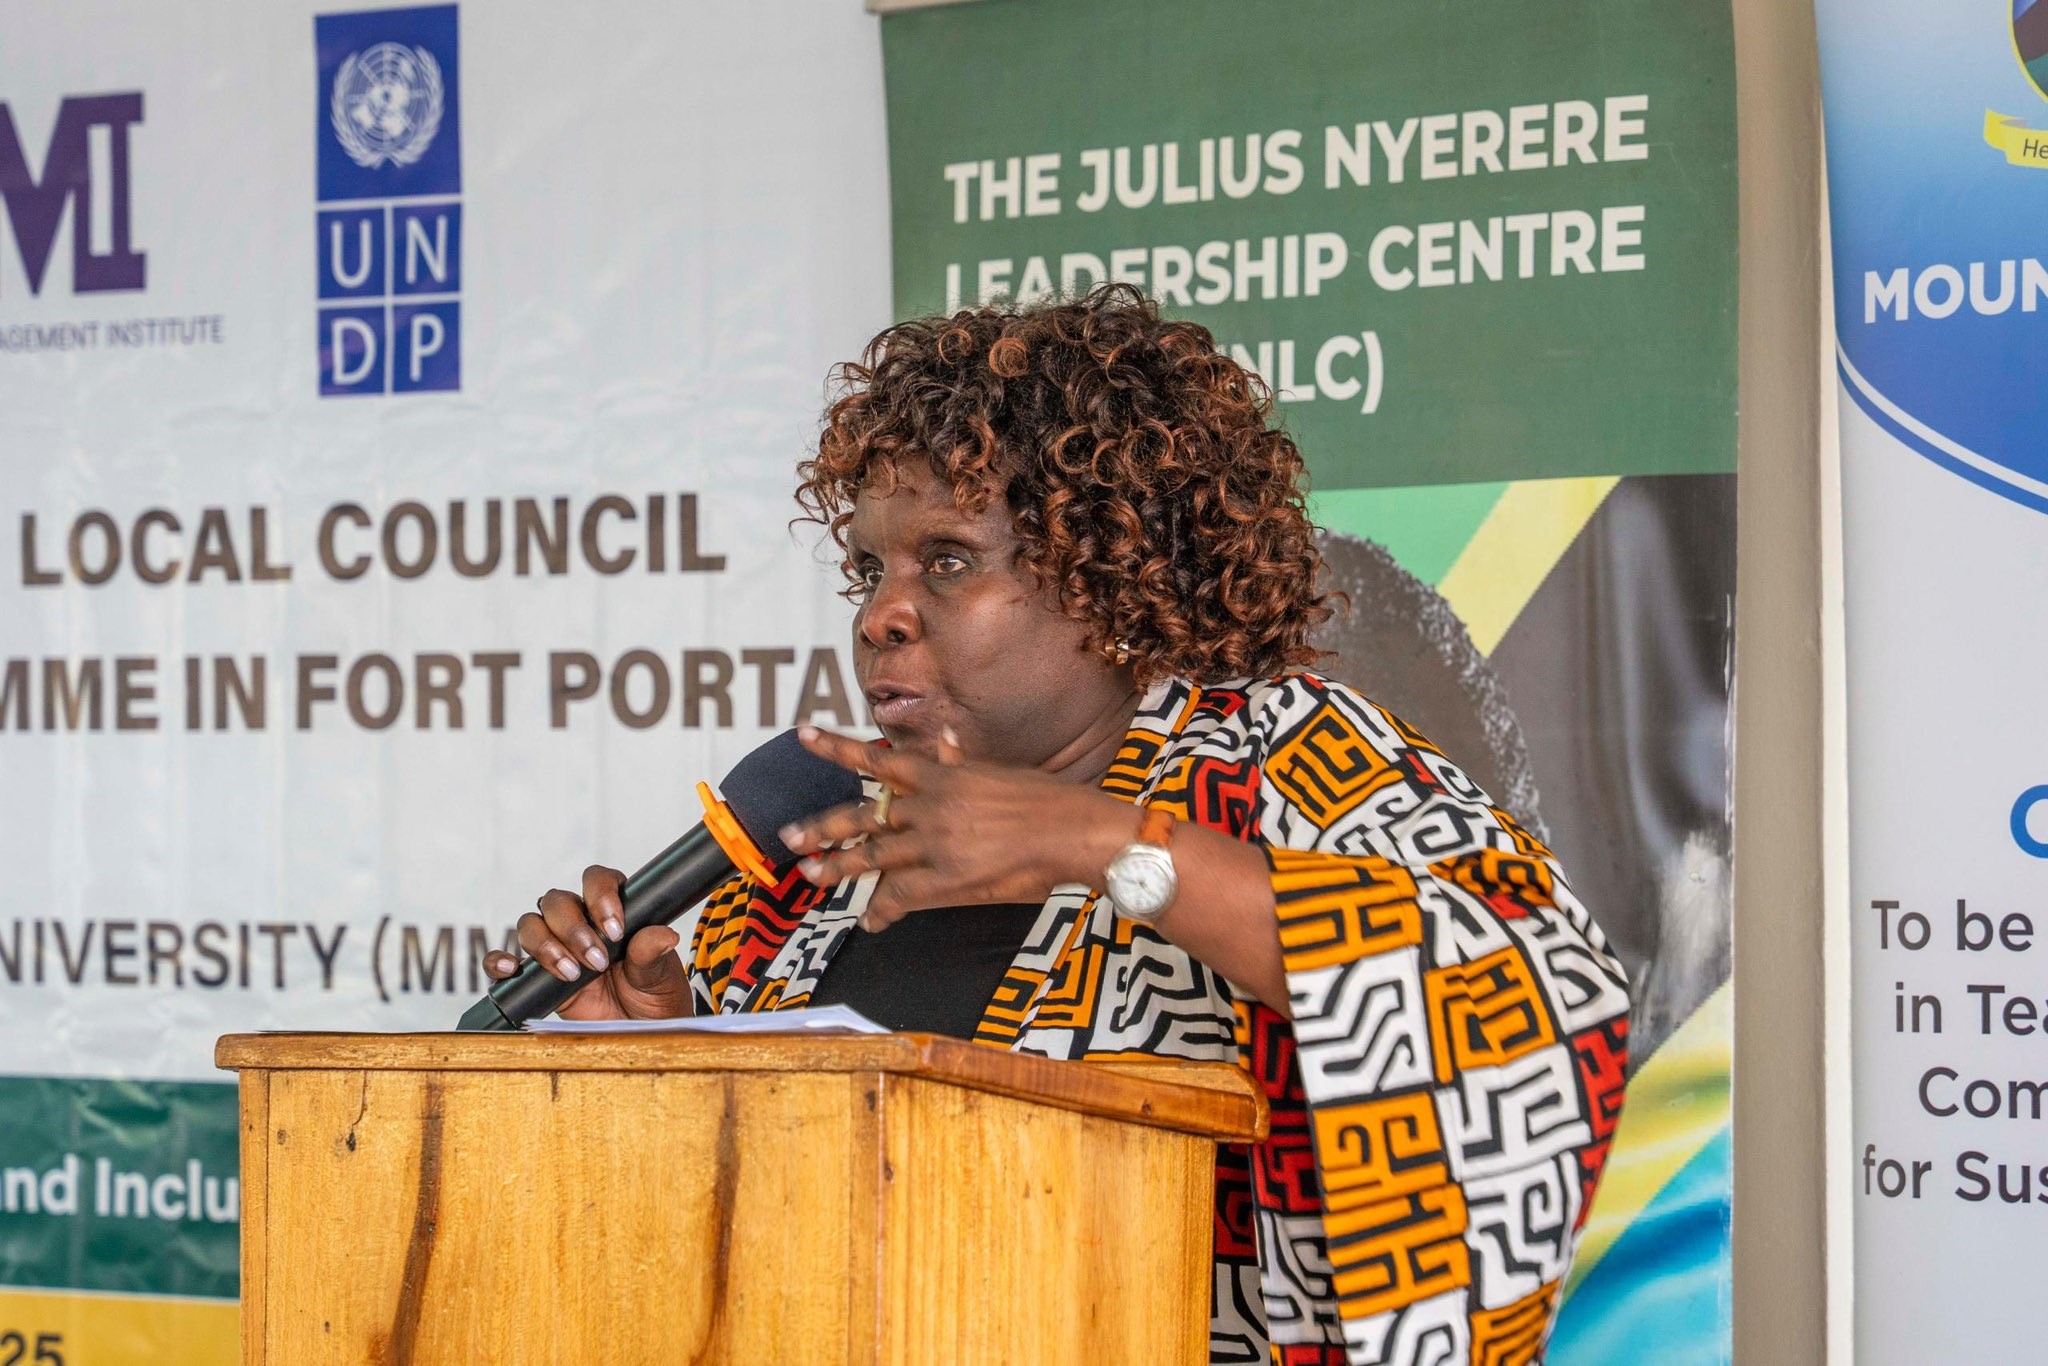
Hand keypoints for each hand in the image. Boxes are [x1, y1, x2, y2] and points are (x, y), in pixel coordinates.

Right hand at [482, 864, 692, 1019]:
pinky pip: (503, 959)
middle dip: (575, 930)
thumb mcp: (660, 976)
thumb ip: (653, 952)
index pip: (597, 880)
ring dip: (547, 945)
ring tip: (571, 973)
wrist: (639, 1032)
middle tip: (598, 961)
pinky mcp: (535, 976)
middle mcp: (580, 921)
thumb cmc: (653, 996)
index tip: (615, 930)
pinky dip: (499, 961)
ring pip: (531, 923)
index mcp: (612, 909)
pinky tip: (512, 969)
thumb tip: (665, 935)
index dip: (601, 897)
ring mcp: (555, 946)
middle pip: (558, 902)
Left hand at [779, 725, 1136, 931]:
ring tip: (811, 875)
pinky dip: (883, 910)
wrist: (1074, 831)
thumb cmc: (1044, 800)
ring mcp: (936, 844)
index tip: (804, 734)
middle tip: (788, 837)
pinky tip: (871, 920)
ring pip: (873, 857)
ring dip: (839, 867)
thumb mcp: (997, 773)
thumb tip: (944, 739)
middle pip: (863, 815)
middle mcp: (931, 807)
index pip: (877, 758)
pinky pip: (902, 897)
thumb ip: (960, 761)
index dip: (836, 747)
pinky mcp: (948, 880)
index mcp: (942, 776)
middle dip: (823, 827)